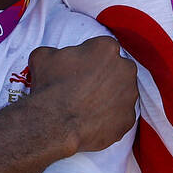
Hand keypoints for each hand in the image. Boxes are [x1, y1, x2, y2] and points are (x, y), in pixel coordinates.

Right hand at [28, 37, 137, 152]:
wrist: (54, 125)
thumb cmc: (50, 88)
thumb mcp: (43, 57)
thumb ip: (57, 51)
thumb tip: (56, 56)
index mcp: (106, 48)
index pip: (103, 49)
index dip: (90, 59)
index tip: (81, 69)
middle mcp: (125, 68)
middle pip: (117, 69)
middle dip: (105, 76)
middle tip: (86, 88)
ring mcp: (130, 95)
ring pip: (122, 92)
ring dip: (110, 96)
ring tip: (88, 106)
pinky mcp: (128, 118)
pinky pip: (121, 115)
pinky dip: (110, 118)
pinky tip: (93, 120)